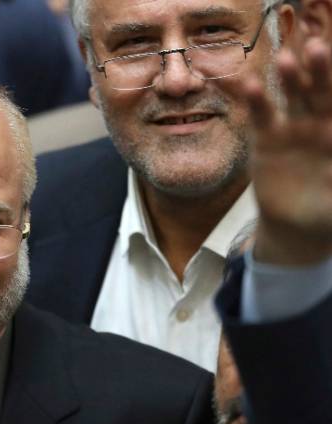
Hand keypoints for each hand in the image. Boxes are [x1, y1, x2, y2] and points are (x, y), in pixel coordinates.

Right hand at [243, 37, 331, 265]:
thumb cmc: (328, 209)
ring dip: (289, 78)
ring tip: (284, 61)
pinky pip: (261, 117)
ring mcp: (293, 129)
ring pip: (292, 98)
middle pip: (321, 91)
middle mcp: (320, 123)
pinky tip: (249, 85)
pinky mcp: (266, 139)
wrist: (297, 226)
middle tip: (315, 48)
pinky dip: (255, 101)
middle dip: (319, 70)